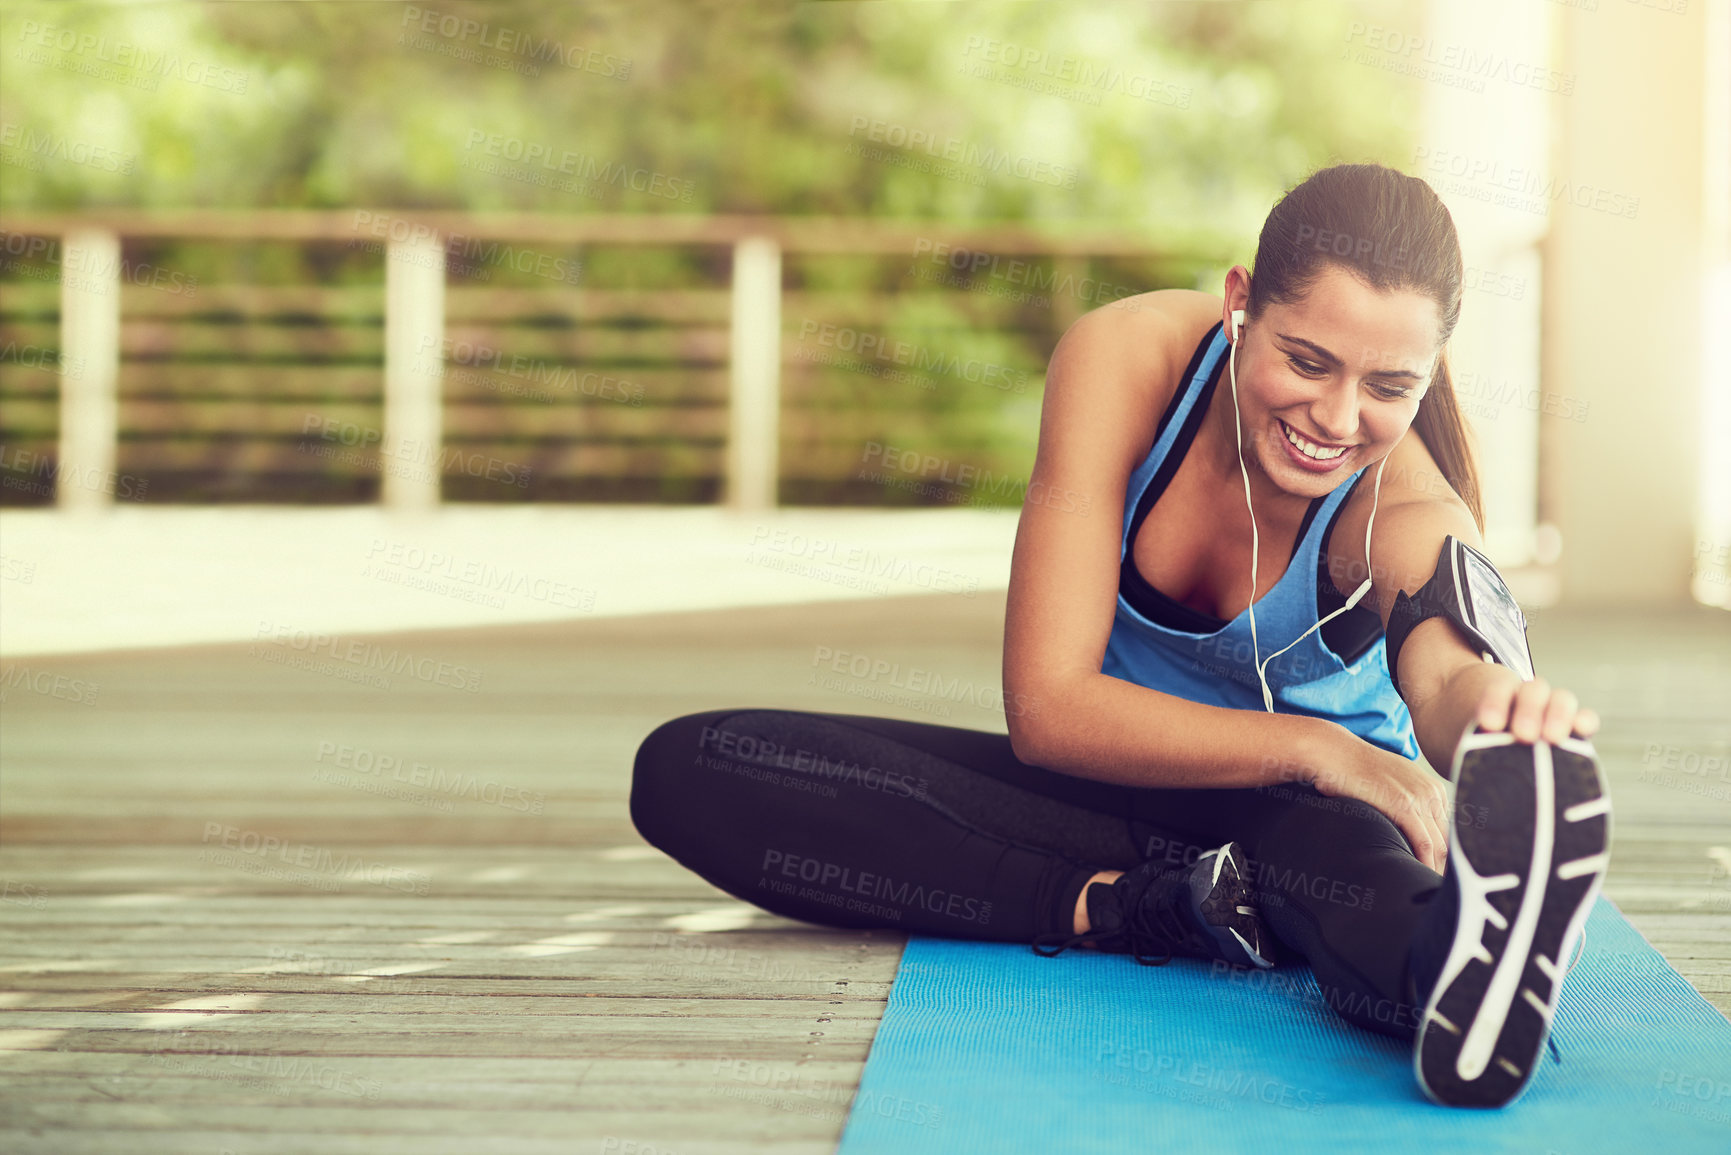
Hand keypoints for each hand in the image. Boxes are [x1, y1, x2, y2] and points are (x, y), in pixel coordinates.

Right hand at [1301, 724, 1449, 873]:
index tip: (1439, 873)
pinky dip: (1425, 862)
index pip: (1448, 829)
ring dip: (1438, 869)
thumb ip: (1402, 799)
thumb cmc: (1352, 770)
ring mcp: (1419, 797)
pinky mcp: (1404, 806)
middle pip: (1449, 838)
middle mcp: (1431, 790)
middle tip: (1438, 888)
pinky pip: (1423, 842)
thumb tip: (1402, 827)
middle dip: (1447, 865)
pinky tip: (1421, 876)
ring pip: (1440, 844)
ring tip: (1431, 889)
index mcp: (1431, 786)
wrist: (1333, 753)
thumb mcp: (1387, 781)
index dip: (1447, 854)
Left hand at [1473, 674, 1598, 744]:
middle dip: (1528, 711)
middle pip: (1532, 691)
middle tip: (1523, 735)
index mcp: (1502, 697)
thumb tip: (1469, 786)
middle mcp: (1530, 698)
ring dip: (1558, 715)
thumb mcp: (1480, 748)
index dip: (1494, 702)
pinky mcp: (1577, 726)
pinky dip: (1585, 721)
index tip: (1489, 724)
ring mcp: (1555, 708)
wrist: (1509, 752)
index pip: (1499, 690)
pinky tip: (1581, 730)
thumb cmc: (1488, 752)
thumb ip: (1481, 753)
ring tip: (1551, 738)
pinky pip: (1586, 718)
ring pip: (1561, 699)